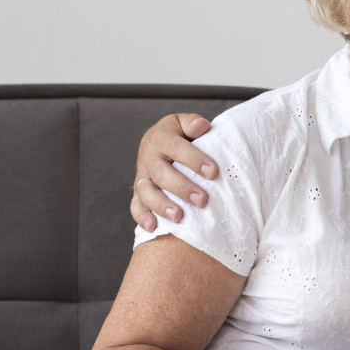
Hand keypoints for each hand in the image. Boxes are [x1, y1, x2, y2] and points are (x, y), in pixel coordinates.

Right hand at [130, 113, 217, 230]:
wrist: (160, 143)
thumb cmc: (180, 135)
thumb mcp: (184, 123)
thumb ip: (192, 123)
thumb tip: (202, 126)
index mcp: (160, 137)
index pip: (176, 147)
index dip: (194, 159)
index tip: (213, 172)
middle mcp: (148, 157)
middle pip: (161, 173)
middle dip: (182, 188)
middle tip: (202, 200)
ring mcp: (142, 176)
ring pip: (146, 192)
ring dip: (161, 205)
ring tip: (178, 216)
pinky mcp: (138, 192)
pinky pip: (136, 205)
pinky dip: (142, 217)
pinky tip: (154, 226)